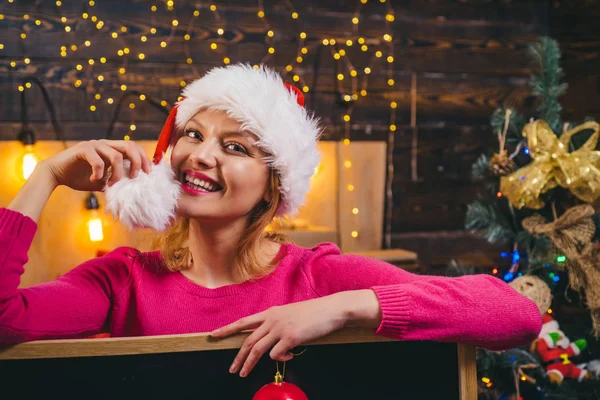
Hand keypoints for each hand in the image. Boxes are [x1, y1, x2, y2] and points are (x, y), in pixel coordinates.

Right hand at [41, 139, 151, 190]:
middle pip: (130, 145)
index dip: (143, 158)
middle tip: (136, 177)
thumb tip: (132, 192)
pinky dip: (99, 172)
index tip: (148, 173)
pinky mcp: (82, 149)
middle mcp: (105, 144)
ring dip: (117, 173)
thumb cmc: (79, 178)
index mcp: (111, 149)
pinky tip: (94, 180)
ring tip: (111, 184)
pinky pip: (98, 160)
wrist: (55, 175)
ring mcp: (94, 145)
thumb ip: (115, 182)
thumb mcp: (102, 182)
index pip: (134, 147)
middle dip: (137, 161)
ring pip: (116, 155)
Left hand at [210, 290, 381, 377]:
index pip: (243, 321)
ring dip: (248, 364)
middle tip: (231, 369)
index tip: (214, 334)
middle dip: (237, 357)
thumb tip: (272, 343)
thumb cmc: (314, 313)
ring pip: (257, 349)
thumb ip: (278, 325)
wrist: (331, 310)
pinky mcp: (291, 338)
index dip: (227, 328)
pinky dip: (279, 360)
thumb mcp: (290, 314)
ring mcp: (280, 328)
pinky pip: (276, 355)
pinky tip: (290, 357)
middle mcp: (272, 320)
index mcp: (271, 313)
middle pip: (247, 340)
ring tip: (243, 374)